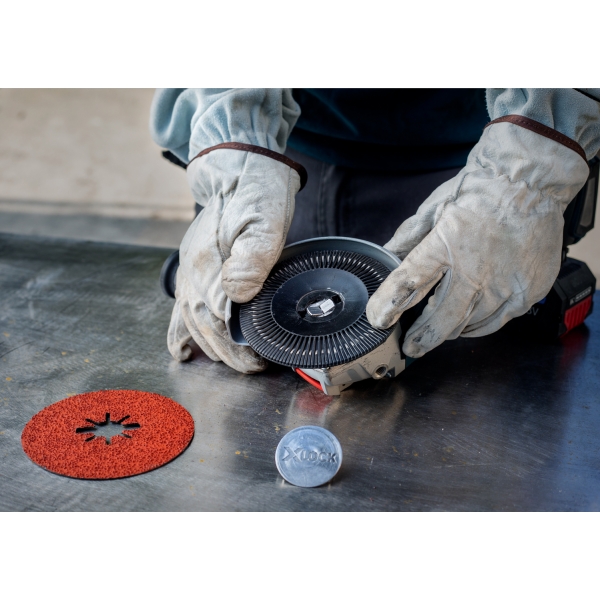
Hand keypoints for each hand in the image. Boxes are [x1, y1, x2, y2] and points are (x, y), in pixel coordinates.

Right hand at [168, 148, 301, 372]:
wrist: (239, 166)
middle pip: (205, 326)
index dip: (238, 347)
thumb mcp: (265, 219)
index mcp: (208, 264)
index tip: (258, 362)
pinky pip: (181, 306)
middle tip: (253, 367)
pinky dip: (180, 332)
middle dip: (228, 354)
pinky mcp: (194, 267)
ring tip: (229, 363)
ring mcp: (190, 270)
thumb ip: (252, 257)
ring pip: (192, 321)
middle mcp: (193, 272)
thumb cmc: (257, 193)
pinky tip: (181, 350)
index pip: (219, 320)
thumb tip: (237, 295)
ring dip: (210, 347)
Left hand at [366, 121, 588, 357]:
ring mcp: (505, 284)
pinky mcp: (528, 291)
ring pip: (469, 326)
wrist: (531, 180)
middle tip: (412, 345)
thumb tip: (386, 255)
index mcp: (445, 245)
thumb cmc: (481, 190)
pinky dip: (480, 324)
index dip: (388, 306)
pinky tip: (471, 319)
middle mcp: (476, 270)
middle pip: (440, 320)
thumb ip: (409, 236)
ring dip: (450, 330)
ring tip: (440, 329)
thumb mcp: (435, 207)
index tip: (378, 320)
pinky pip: (498, 322)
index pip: (407, 283)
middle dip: (421, 338)